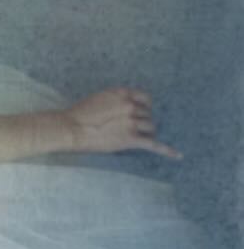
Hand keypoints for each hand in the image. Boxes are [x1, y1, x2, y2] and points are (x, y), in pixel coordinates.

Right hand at [65, 88, 181, 160]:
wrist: (71, 128)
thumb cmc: (80, 113)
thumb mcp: (100, 98)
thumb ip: (116, 100)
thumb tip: (126, 108)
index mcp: (122, 93)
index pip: (145, 98)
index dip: (144, 106)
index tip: (141, 111)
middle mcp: (130, 106)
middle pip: (148, 114)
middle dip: (142, 121)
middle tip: (131, 128)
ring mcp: (132, 122)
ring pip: (151, 127)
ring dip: (146, 132)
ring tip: (136, 137)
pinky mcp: (131, 139)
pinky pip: (154, 144)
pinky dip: (167, 150)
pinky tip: (178, 155)